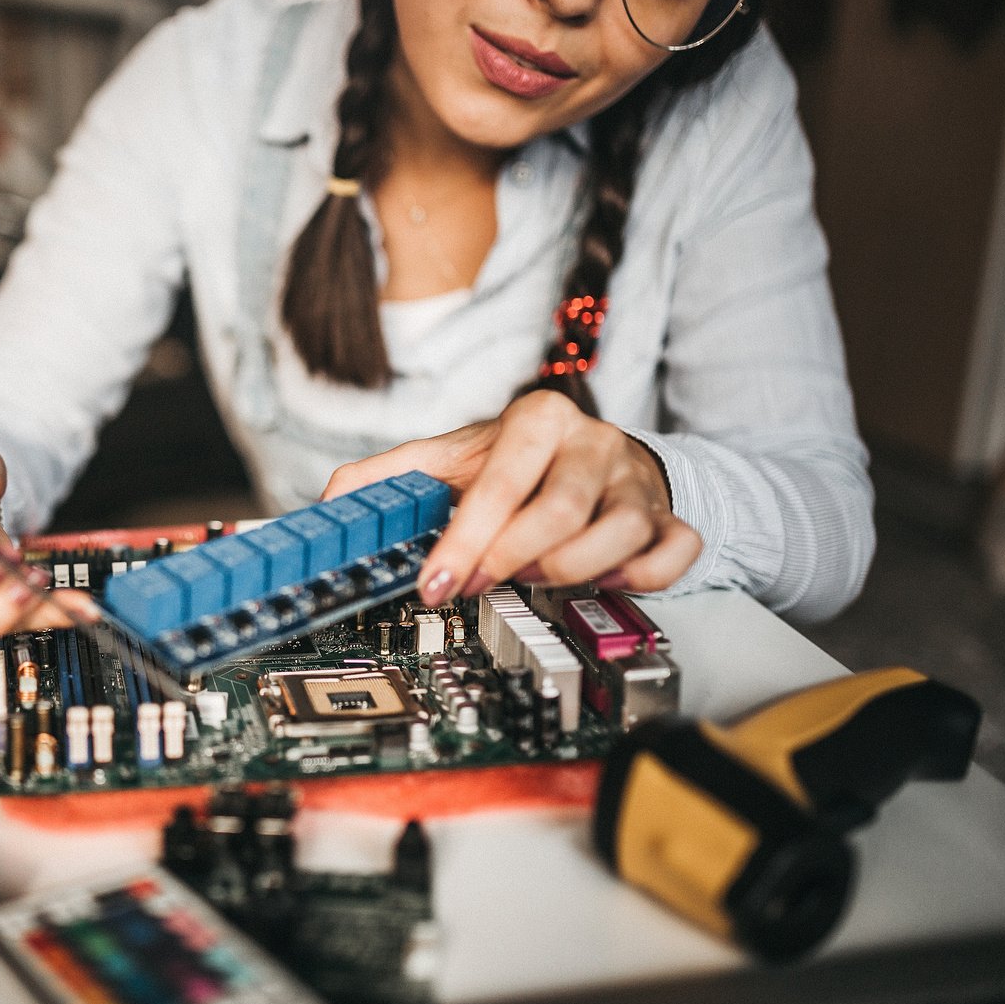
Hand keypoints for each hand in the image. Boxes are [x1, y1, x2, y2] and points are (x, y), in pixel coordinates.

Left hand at [323, 390, 700, 603]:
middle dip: (511, 560)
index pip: (502, 482)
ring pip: (619, 536)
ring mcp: (636, 482)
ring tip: (533, 576)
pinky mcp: (669, 517)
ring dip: (569, 571)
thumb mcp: (450, 458)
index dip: (467, 539)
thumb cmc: (517, 463)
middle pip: (562, 512)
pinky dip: (644, 576)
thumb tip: (328, 502)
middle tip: (476, 583)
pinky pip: (675, 552)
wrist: (592, 453)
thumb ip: (389, 477)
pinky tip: (606, 580)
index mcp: (538, 420)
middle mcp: (593, 444)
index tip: (437, 583)